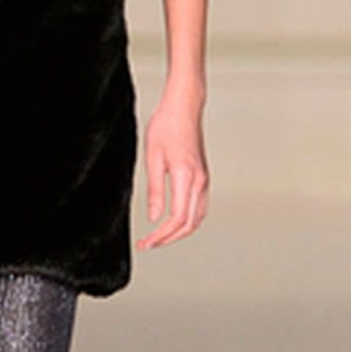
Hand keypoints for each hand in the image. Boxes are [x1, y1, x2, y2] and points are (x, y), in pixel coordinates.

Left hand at [137, 92, 208, 250]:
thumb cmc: (166, 126)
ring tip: (159, 237)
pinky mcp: (203, 176)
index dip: (161, 236)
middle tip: (149, 244)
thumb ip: (154, 191)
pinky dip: (187, 220)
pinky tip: (173, 222)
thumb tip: (154, 217)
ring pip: (197, 218)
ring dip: (179, 232)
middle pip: (189, 224)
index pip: (177, 218)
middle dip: (169, 238)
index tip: (146, 243)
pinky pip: (199, 207)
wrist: (184, 107)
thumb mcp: (153, 158)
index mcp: (185, 177)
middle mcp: (199, 181)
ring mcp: (204, 179)